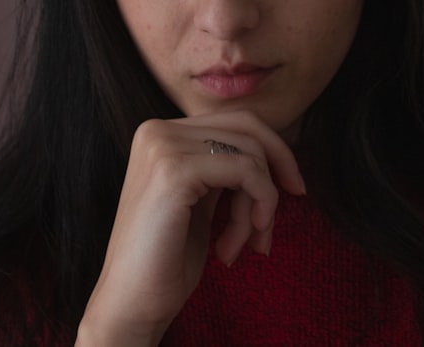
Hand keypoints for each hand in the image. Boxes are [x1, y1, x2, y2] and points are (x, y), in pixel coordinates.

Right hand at [76, 110, 305, 345]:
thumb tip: (277, 152)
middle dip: (274, 175)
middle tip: (271, 223)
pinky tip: (234, 246)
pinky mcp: (174, 170)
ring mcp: (162, 146)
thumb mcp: (203, 199)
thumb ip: (226, 168)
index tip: (292, 190)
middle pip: (248, 129)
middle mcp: (157, 130)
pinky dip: (258, 205)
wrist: (131, 304)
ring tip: (245, 245)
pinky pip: (246, 172)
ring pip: (250, 154)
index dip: (275, 152)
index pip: (237, 121)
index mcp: (161, 133)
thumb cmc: (168, 259)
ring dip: (261, 205)